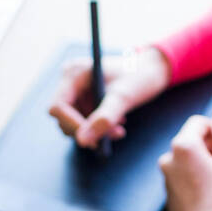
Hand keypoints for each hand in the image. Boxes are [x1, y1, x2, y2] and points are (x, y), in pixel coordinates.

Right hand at [49, 46, 171, 148]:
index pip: (58, 106)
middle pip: (64, 117)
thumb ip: (104, 118)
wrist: (153, 69)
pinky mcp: (85, 100)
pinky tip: (118, 124)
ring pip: (75, 123)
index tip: (91, 139)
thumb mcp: (124, 97)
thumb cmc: (139, 75)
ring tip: (119, 129)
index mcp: (74, 73)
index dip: (71, 124)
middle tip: (112, 135)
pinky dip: (99, 127)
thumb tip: (83, 140)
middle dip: (87, 130)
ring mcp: (77, 91)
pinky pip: (85, 122)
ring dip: (95, 131)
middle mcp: (71, 81)